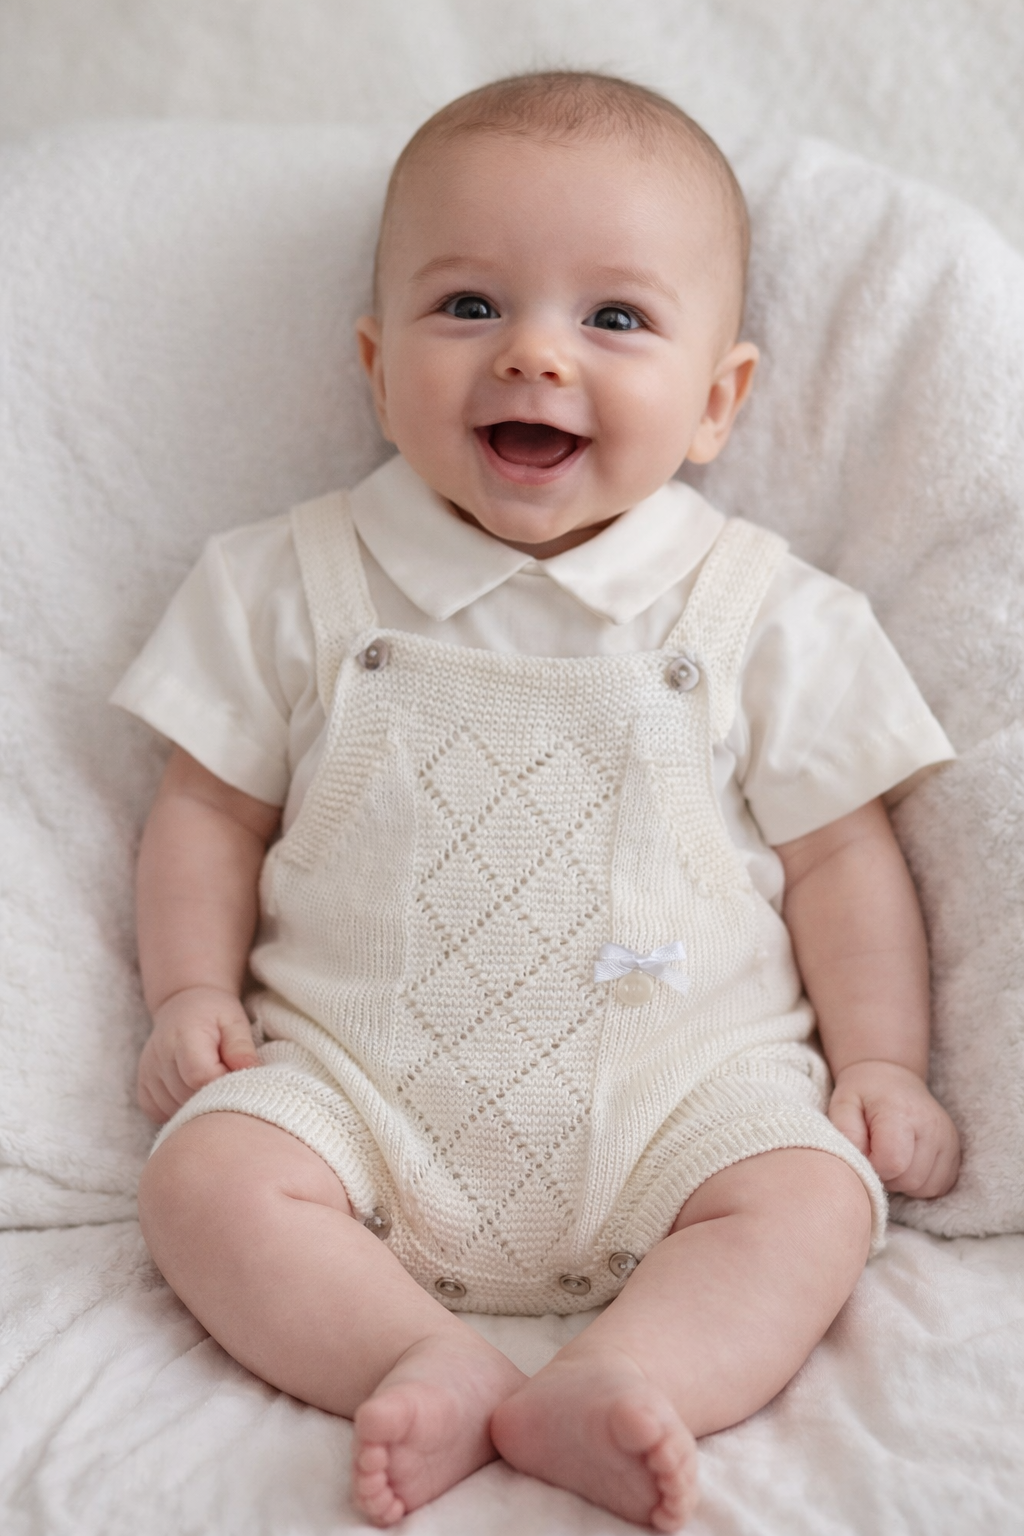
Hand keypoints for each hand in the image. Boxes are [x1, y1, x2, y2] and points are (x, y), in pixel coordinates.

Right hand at [137, 985, 257, 1123]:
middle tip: (226, 1078)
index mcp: (184, 1035)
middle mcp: (159, 1055)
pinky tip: (190, 1091)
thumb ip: (241, 1046)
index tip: (235, 1076)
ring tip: (209, 1082)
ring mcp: (147, 1073)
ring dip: (196, 1105)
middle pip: (187, 1096)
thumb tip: (251, 1070)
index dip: (223, 1084)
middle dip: (212, 1096)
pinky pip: (159, 1113)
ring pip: (174, 1109)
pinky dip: (178, 1110)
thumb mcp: (234, 1021)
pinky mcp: (143, 1087)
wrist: (183, 1006)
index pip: (200, 1076)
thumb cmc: (214, 1014)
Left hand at [828, 1060, 960, 1197]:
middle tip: (875, 1156)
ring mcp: (949, 1139)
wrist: (893, 1078)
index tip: (865, 1152)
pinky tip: (907, 1164)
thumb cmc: (864, 1093)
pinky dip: (921, 1183)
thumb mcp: (843, 1104)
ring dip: (904, 1182)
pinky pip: (939, 1186)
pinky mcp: (955, 1150)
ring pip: (927, 1187)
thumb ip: (846, 1133)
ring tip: (891, 1159)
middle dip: (888, 1177)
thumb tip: (860, 1163)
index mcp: (902, 1112)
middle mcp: (932, 1125)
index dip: (872, 1167)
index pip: (892, 1163)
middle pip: (910, 1179)